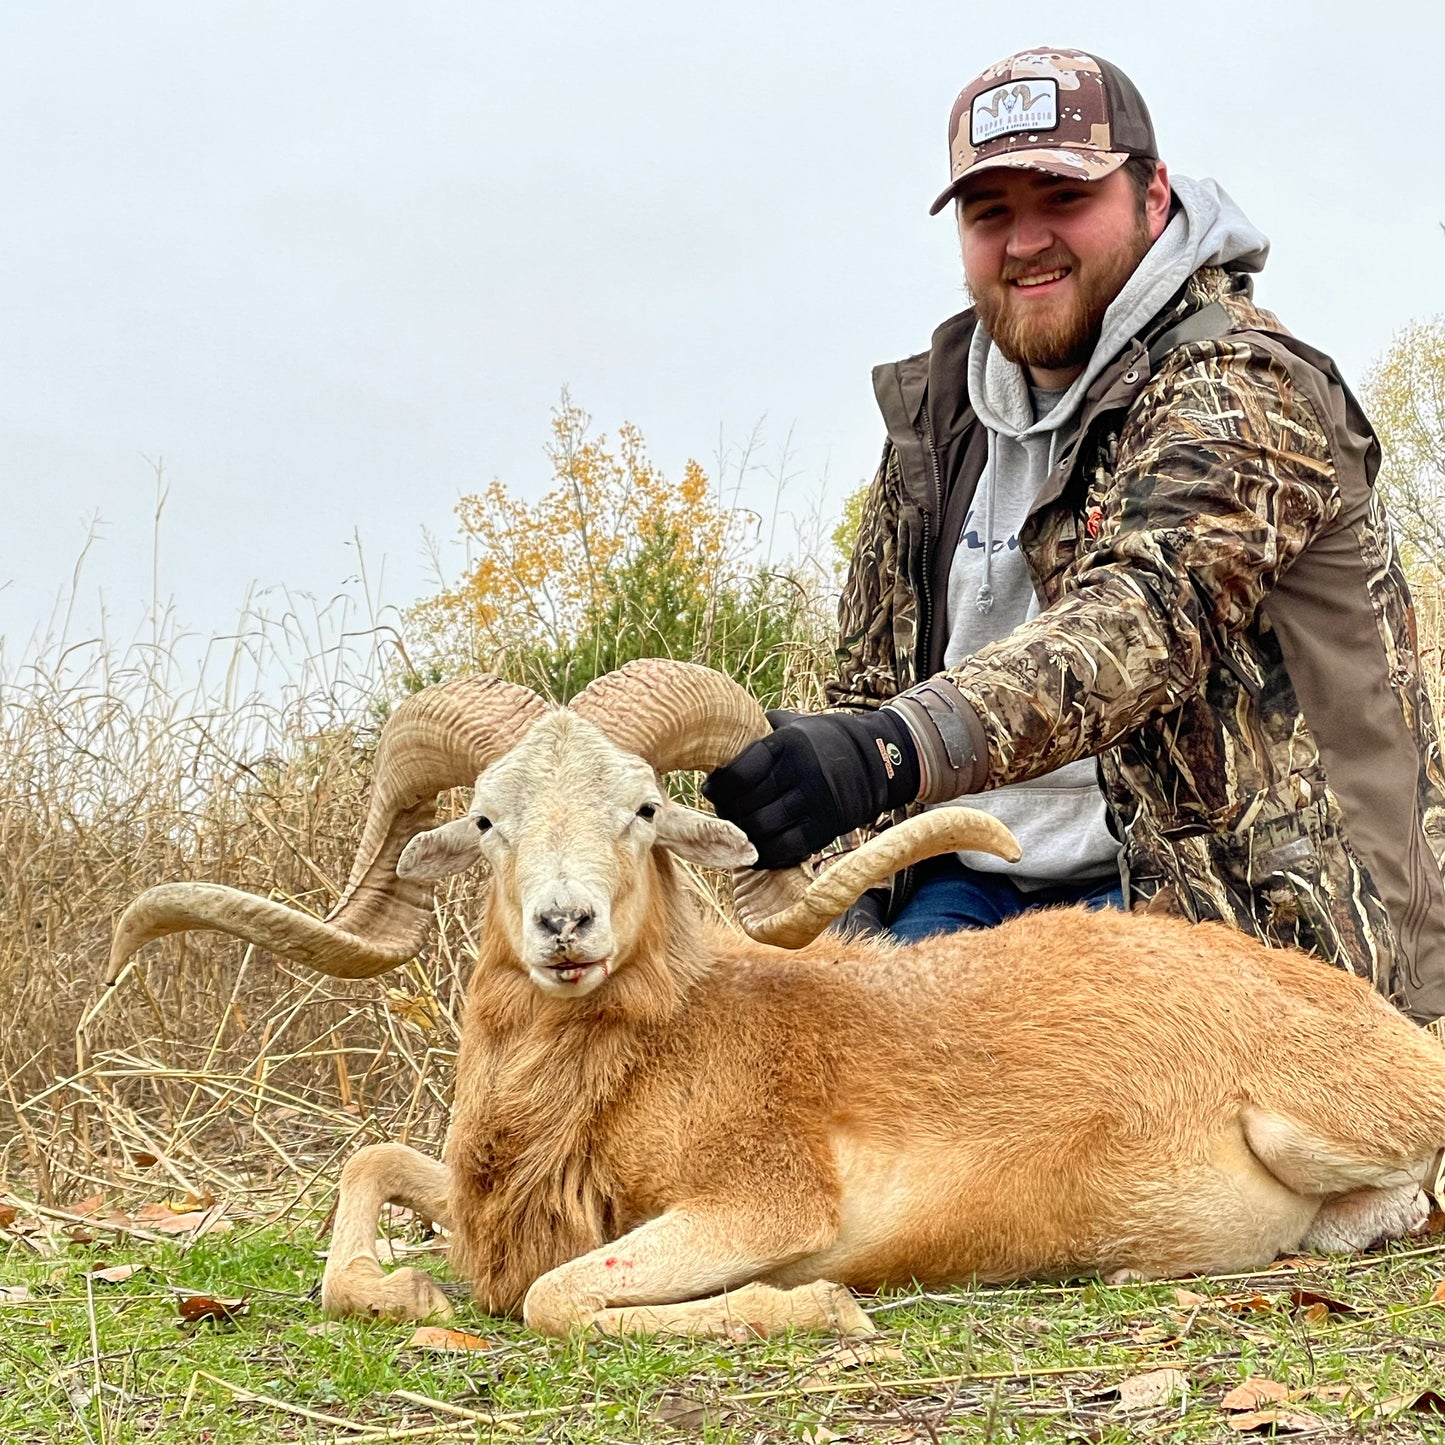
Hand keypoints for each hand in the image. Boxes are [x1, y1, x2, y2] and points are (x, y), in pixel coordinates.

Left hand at [701, 709, 919, 868]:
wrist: (876, 760)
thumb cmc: (820, 740)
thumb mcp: (792, 724)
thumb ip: (756, 730)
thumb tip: (712, 740)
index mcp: (787, 744)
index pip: (737, 775)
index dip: (717, 788)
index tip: (712, 789)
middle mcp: (802, 773)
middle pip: (744, 806)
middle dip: (726, 812)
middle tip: (724, 811)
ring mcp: (816, 804)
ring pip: (760, 831)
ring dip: (742, 833)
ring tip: (739, 826)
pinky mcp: (826, 829)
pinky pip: (783, 850)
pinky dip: (764, 852)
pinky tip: (758, 844)